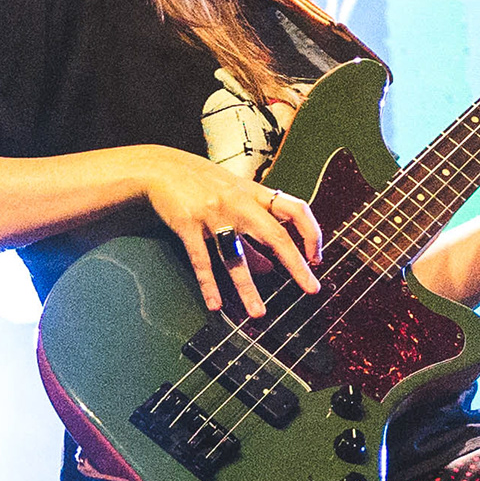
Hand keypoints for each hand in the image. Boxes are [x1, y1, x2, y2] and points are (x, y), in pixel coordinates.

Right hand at [136, 147, 323, 316]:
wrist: (162, 167)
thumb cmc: (202, 183)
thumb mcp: (233, 199)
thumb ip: (254, 231)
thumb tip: (270, 267)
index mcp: (255, 194)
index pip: (295, 210)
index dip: (311, 233)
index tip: (317, 258)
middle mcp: (239, 203)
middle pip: (275, 234)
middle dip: (296, 264)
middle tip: (310, 288)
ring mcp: (213, 214)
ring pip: (235, 256)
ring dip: (247, 288)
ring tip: (258, 313)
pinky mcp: (188, 225)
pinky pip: (202, 260)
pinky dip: (209, 285)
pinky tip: (215, 304)